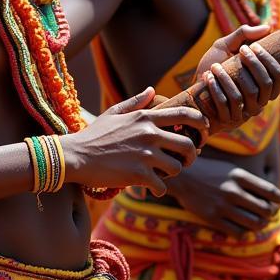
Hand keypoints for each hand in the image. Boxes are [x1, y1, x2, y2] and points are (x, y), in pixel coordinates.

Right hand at [62, 88, 208, 196]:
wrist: (75, 156)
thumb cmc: (93, 135)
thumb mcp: (114, 113)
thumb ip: (136, 102)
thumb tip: (152, 90)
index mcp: (145, 117)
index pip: (184, 114)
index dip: (200, 122)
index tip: (204, 129)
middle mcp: (149, 133)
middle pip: (187, 145)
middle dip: (191, 155)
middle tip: (187, 161)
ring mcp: (145, 154)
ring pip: (177, 167)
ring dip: (174, 173)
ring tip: (164, 174)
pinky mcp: (139, 174)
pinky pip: (162, 186)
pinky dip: (159, 189)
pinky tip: (151, 188)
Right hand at [169, 157, 279, 235]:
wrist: (183, 177)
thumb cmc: (210, 172)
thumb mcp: (231, 169)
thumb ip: (249, 181)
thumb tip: (270, 197)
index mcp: (240, 176)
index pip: (269, 190)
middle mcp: (233, 191)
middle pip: (265, 209)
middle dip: (272, 214)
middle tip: (270, 214)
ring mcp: (223, 205)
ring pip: (254, 223)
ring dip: (260, 226)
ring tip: (259, 223)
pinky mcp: (213, 218)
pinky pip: (237, 232)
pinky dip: (245, 234)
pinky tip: (244, 230)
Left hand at [194, 24, 279, 126]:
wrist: (193, 90)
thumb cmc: (214, 65)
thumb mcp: (226, 46)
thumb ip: (243, 35)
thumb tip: (267, 27)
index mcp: (264, 86)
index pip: (278, 75)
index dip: (268, 60)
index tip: (253, 46)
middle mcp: (260, 102)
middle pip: (266, 84)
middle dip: (253, 64)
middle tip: (240, 50)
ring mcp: (245, 113)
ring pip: (246, 94)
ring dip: (228, 77)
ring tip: (215, 65)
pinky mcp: (229, 120)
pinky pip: (226, 105)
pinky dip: (216, 89)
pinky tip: (207, 77)